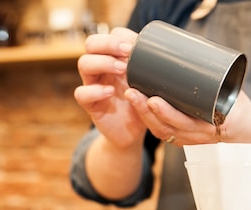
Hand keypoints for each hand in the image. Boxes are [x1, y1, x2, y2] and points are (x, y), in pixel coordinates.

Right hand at [74, 27, 146, 148]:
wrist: (132, 132)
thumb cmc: (141, 104)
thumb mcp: (149, 84)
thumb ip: (152, 70)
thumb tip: (168, 54)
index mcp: (114, 59)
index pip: (108, 36)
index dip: (119, 36)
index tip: (135, 44)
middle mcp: (101, 68)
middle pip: (91, 44)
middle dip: (108, 43)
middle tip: (127, 52)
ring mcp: (93, 84)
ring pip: (84, 63)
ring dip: (103, 62)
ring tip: (123, 70)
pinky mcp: (90, 104)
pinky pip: (81, 93)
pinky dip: (94, 90)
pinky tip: (110, 91)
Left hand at [124, 89, 250, 145]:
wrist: (246, 130)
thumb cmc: (238, 107)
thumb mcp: (232, 91)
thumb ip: (214, 78)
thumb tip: (196, 50)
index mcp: (212, 125)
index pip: (185, 123)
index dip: (167, 113)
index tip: (154, 100)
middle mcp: (198, 135)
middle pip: (167, 127)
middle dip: (146, 110)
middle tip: (134, 93)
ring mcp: (189, 139)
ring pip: (161, 131)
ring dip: (143, 115)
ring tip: (132, 95)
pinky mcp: (183, 138)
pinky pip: (163, 132)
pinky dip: (148, 120)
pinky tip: (138, 106)